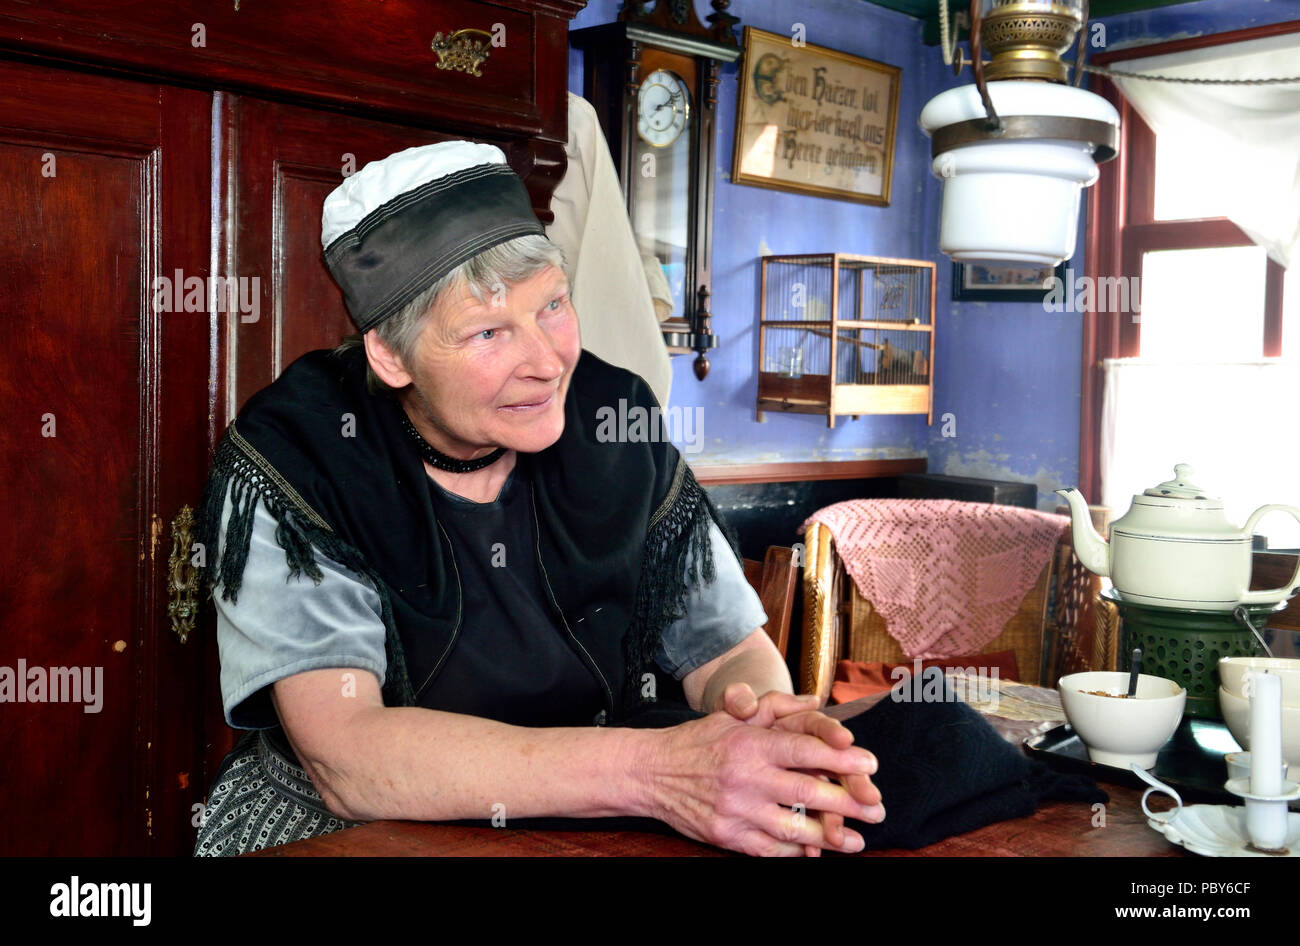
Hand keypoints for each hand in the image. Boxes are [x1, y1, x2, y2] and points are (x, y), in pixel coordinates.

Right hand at [640, 709, 881, 856]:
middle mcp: (745, 777)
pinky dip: (796, 853)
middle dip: (848, 802)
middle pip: (807, 791)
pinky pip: (769, 850)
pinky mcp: (727, 836)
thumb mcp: (732, 716)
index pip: (804, 750)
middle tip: (877, 808)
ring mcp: (736, 811)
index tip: (871, 764)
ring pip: (793, 828)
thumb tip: (815, 699)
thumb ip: (775, 707)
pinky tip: (816, 852)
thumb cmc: (697, 741)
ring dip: (830, 837)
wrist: (651, 773)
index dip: (841, 759)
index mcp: (750, 744)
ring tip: (857, 841)